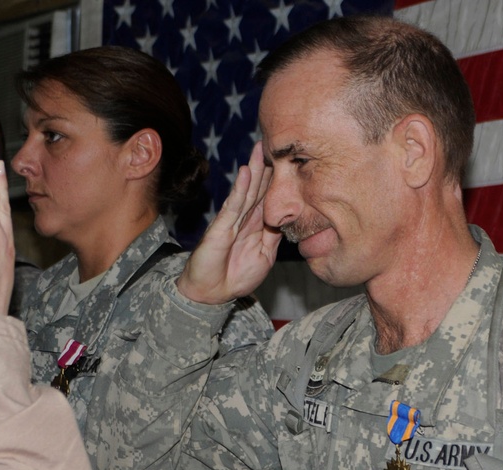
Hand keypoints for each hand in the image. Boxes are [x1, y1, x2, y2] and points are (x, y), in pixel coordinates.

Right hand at [177, 142, 280, 303]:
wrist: (212, 293)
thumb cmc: (236, 277)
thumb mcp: (265, 256)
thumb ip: (275, 237)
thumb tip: (290, 220)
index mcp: (255, 225)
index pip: (268, 197)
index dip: (276, 179)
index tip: (288, 160)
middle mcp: (243, 219)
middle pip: (257, 187)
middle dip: (265, 166)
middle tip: (273, 142)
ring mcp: (231, 221)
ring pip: (246, 191)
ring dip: (253, 169)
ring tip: (260, 149)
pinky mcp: (221, 228)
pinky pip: (233, 206)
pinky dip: (240, 189)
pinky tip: (245, 173)